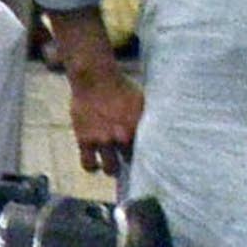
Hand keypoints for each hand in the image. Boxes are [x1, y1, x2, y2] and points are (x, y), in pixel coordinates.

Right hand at [64, 58, 143, 174]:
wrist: (94, 78)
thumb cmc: (121, 87)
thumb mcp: (141, 101)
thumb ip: (147, 119)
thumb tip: (162, 131)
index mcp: (136, 127)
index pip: (146, 153)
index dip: (146, 157)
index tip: (146, 159)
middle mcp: (120, 137)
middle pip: (129, 162)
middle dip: (129, 162)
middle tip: (128, 161)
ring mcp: (101, 140)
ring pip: (109, 168)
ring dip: (112, 168)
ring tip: (112, 166)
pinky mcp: (84, 140)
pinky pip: (88, 163)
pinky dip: (92, 167)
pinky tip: (95, 165)